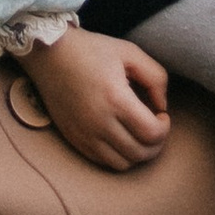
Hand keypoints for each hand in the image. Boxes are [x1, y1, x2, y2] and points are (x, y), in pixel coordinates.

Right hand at [31, 27, 171, 170]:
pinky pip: (103, 162)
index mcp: (115, 98)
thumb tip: (162, 106)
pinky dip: (118, 156)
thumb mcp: (130, 52)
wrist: (50, 55)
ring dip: (138, 154)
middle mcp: (99, 122)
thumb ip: (156, 77)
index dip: (165, 128)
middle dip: (156, 144)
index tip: (161, 114)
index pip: (152, 133)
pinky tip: (120, 137)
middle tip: (155, 126)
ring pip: (122, 164)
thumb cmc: (91, 50)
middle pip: (140, 153)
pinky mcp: (74, 139)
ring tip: (139, 134)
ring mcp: (84, 134)